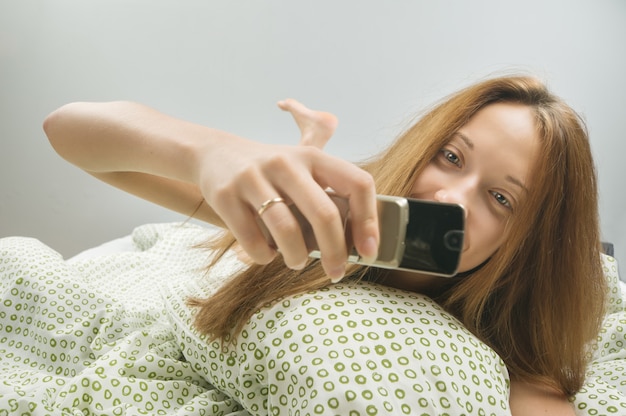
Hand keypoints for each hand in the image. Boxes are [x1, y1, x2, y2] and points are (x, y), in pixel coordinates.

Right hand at [195, 100, 378, 280]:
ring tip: (297, 261)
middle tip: (336, 272)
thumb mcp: (302, 168)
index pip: (357, 183)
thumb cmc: (271, 172)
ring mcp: (253, 178)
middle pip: (324, 214)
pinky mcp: (226, 196)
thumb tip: (362, 240)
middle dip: (335, 252)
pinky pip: (253, 240)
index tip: (368, 250)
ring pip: (287, 231)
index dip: (368, 220)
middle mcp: (286, 163)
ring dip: (297, 257)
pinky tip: (267, 253)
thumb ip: (330, 193)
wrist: (215, 155)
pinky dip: (264, 256)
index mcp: (312, 157)